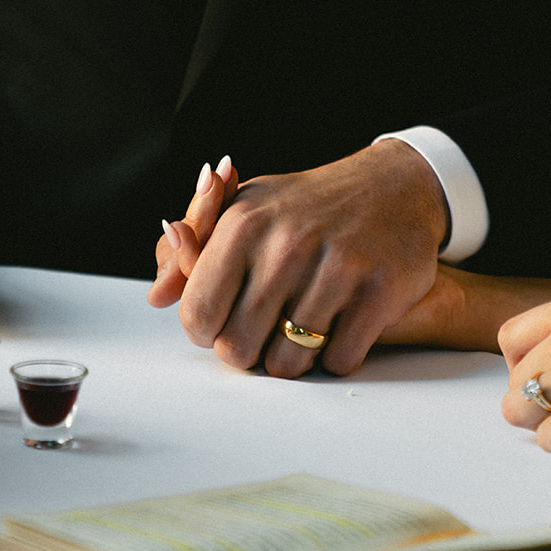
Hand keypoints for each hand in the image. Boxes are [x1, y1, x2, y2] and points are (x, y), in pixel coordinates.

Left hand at [149, 142, 448, 377]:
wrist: (393, 186)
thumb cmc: (304, 208)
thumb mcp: (244, 213)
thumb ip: (191, 256)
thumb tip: (156, 297)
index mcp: (243, 224)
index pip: (197, 317)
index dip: (209, 331)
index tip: (227, 319)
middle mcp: (287, 243)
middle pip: (239, 350)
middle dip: (251, 349)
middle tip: (269, 326)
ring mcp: (337, 267)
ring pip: (289, 364)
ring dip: (295, 358)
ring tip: (304, 326)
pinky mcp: (380, 290)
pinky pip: (340, 361)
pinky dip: (338, 355)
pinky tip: (341, 324)